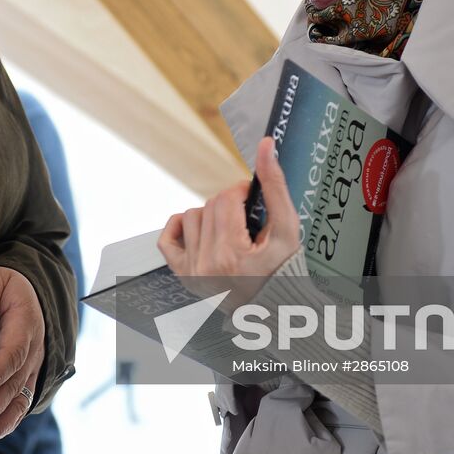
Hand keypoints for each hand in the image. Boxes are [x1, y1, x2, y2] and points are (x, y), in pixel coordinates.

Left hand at [0, 266, 45, 453]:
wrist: (28, 293)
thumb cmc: (5, 287)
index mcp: (26, 324)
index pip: (13, 354)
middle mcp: (33, 351)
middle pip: (15, 385)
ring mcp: (32, 368)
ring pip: (20, 402)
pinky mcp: (26, 379)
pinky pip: (19, 406)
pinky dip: (4, 425)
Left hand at [158, 137, 300, 303]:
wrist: (273, 308)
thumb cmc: (284, 270)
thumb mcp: (287, 229)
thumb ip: (276, 186)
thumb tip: (266, 145)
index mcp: (232, 254)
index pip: (226, 199)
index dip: (240, 191)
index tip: (252, 198)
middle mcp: (207, 265)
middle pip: (210, 206)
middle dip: (228, 204)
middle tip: (246, 216)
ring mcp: (192, 273)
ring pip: (190, 217)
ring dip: (209, 215)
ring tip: (230, 228)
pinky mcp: (183, 276)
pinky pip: (166, 240)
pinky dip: (180, 228)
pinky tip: (199, 230)